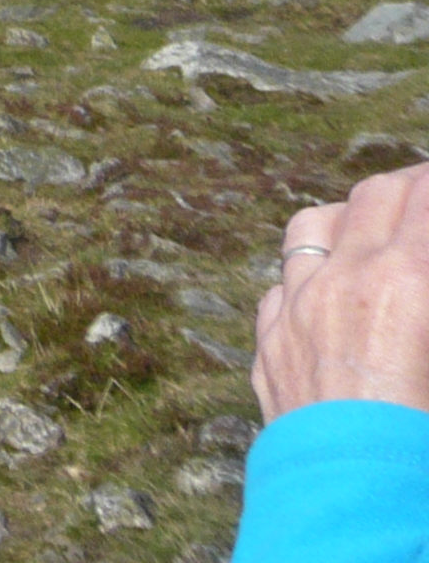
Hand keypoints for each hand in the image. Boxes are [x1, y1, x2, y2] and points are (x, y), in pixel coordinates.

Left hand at [256, 163, 428, 419]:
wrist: (356, 496)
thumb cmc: (421, 433)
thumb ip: (424, 287)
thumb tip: (418, 272)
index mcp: (404, 280)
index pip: (427, 199)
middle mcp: (342, 278)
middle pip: (375, 197)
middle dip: (410, 185)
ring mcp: (294, 304)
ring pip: (314, 224)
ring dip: (350, 215)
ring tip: (378, 222)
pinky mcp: (269, 338)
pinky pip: (284, 280)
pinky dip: (310, 272)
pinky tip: (328, 285)